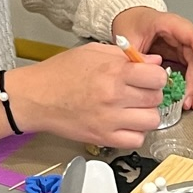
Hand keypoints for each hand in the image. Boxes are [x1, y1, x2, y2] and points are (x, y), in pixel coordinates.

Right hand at [0, 43, 165, 149]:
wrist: (35, 97)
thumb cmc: (60, 73)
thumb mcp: (93, 52)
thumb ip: (126, 56)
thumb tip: (155, 62)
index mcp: (113, 72)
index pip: (157, 77)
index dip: (155, 76)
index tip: (148, 77)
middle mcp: (114, 97)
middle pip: (156, 98)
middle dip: (150, 93)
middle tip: (137, 91)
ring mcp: (110, 120)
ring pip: (151, 120)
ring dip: (145, 114)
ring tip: (132, 108)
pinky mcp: (104, 138)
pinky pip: (136, 140)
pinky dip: (135, 133)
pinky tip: (124, 123)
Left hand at [112, 6, 192, 108]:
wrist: (128, 19)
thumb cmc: (131, 23)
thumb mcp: (129, 38)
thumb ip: (136, 56)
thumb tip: (146, 74)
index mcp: (172, 24)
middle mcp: (182, 36)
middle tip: (189, 99)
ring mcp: (183, 47)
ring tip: (191, 104)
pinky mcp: (181, 57)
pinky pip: (190, 72)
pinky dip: (190, 86)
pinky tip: (189, 100)